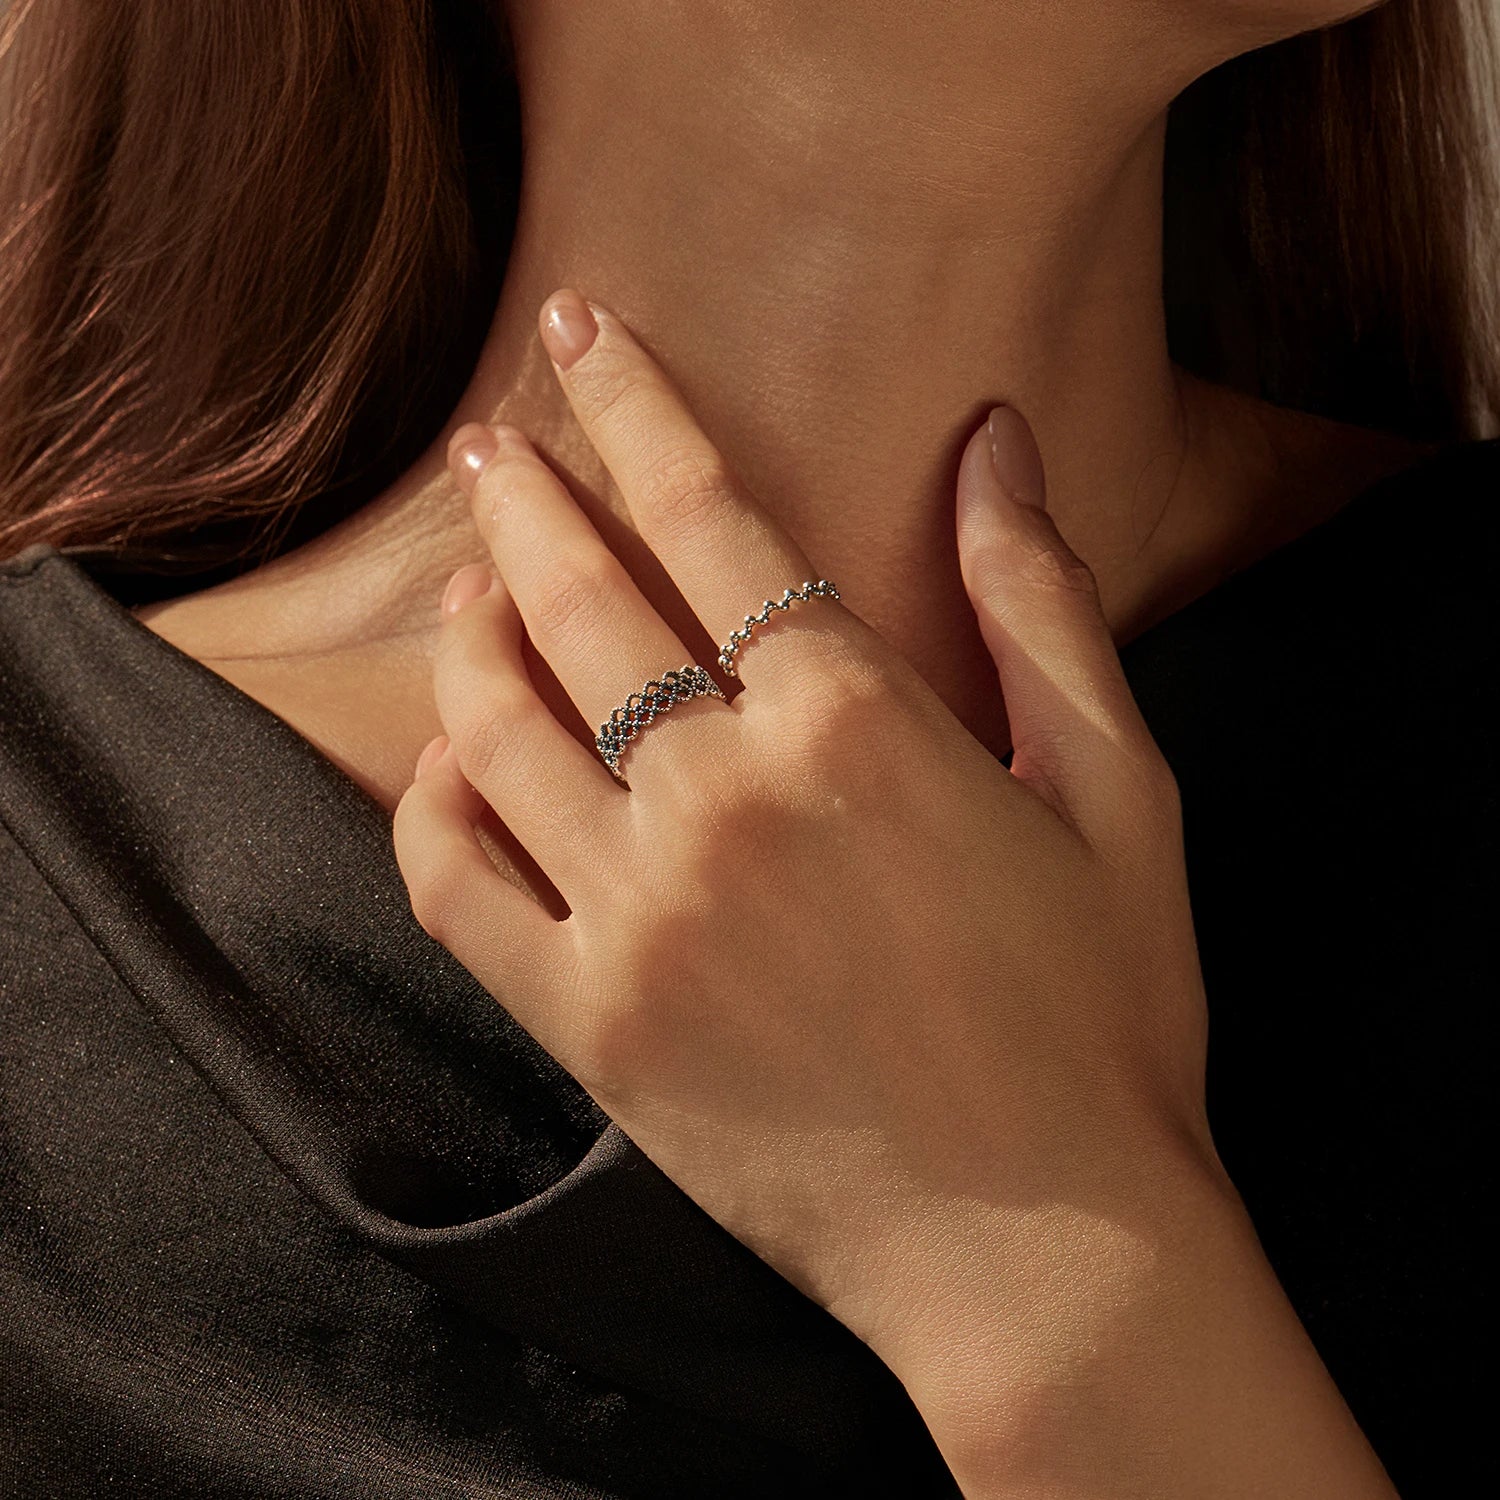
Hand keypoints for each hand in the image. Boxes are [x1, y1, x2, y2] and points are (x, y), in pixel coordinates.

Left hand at [392, 291, 1391, 1496]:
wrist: (1041, 1250)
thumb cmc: (1103, 1015)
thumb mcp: (1119, 794)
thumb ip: (1042, 606)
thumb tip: (995, 445)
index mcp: (852, 728)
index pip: (712, 520)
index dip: (639, 412)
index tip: (584, 338)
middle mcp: (723, 802)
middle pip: (580, 600)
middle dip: (526, 498)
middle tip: (493, 442)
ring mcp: (638, 919)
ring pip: (496, 728)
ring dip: (468, 632)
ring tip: (466, 583)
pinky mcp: (590, 1028)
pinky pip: (454, 888)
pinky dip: (430, 805)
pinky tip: (446, 761)